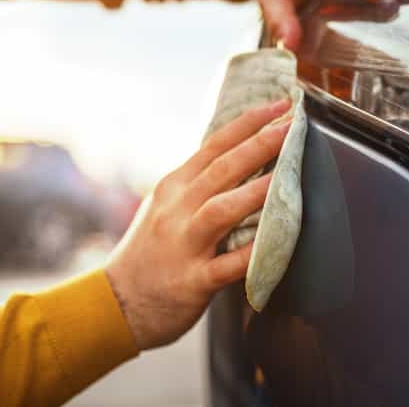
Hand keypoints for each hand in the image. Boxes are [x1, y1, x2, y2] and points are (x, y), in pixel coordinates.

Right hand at [104, 98, 291, 349]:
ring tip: (286, 176)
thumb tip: (238, 155)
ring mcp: (183, 245)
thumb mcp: (166, 207)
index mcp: (173, 187)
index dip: (248, 124)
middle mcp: (177, 210)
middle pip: (222, 170)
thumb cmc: (150, 253)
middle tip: (292, 126)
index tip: (279, 105)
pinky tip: (275, 244)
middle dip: (259, 145)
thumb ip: (197, 184)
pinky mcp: (192, 281)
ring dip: (256, 192)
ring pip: (221, 210)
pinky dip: (250, 253)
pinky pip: (226, 266)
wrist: (116, 304)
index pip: (214, 146)